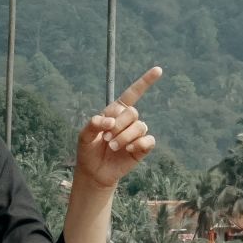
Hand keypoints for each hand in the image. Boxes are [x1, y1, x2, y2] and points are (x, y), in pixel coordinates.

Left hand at [76, 66, 161, 190]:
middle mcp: (128, 121)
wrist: (94, 172)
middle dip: (118, 124)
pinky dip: (138, 143)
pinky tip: (128, 149)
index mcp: (115, 112)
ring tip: (113, 146)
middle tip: (106, 137)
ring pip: (140, 126)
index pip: (132, 94)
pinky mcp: (142, 147)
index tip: (158, 70)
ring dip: (124, 136)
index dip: (145, 82)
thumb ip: (93, 124)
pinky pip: (149, 140)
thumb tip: (109, 121)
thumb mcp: (84, 135)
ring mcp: (136, 134)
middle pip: (132, 112)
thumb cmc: (88, 150)